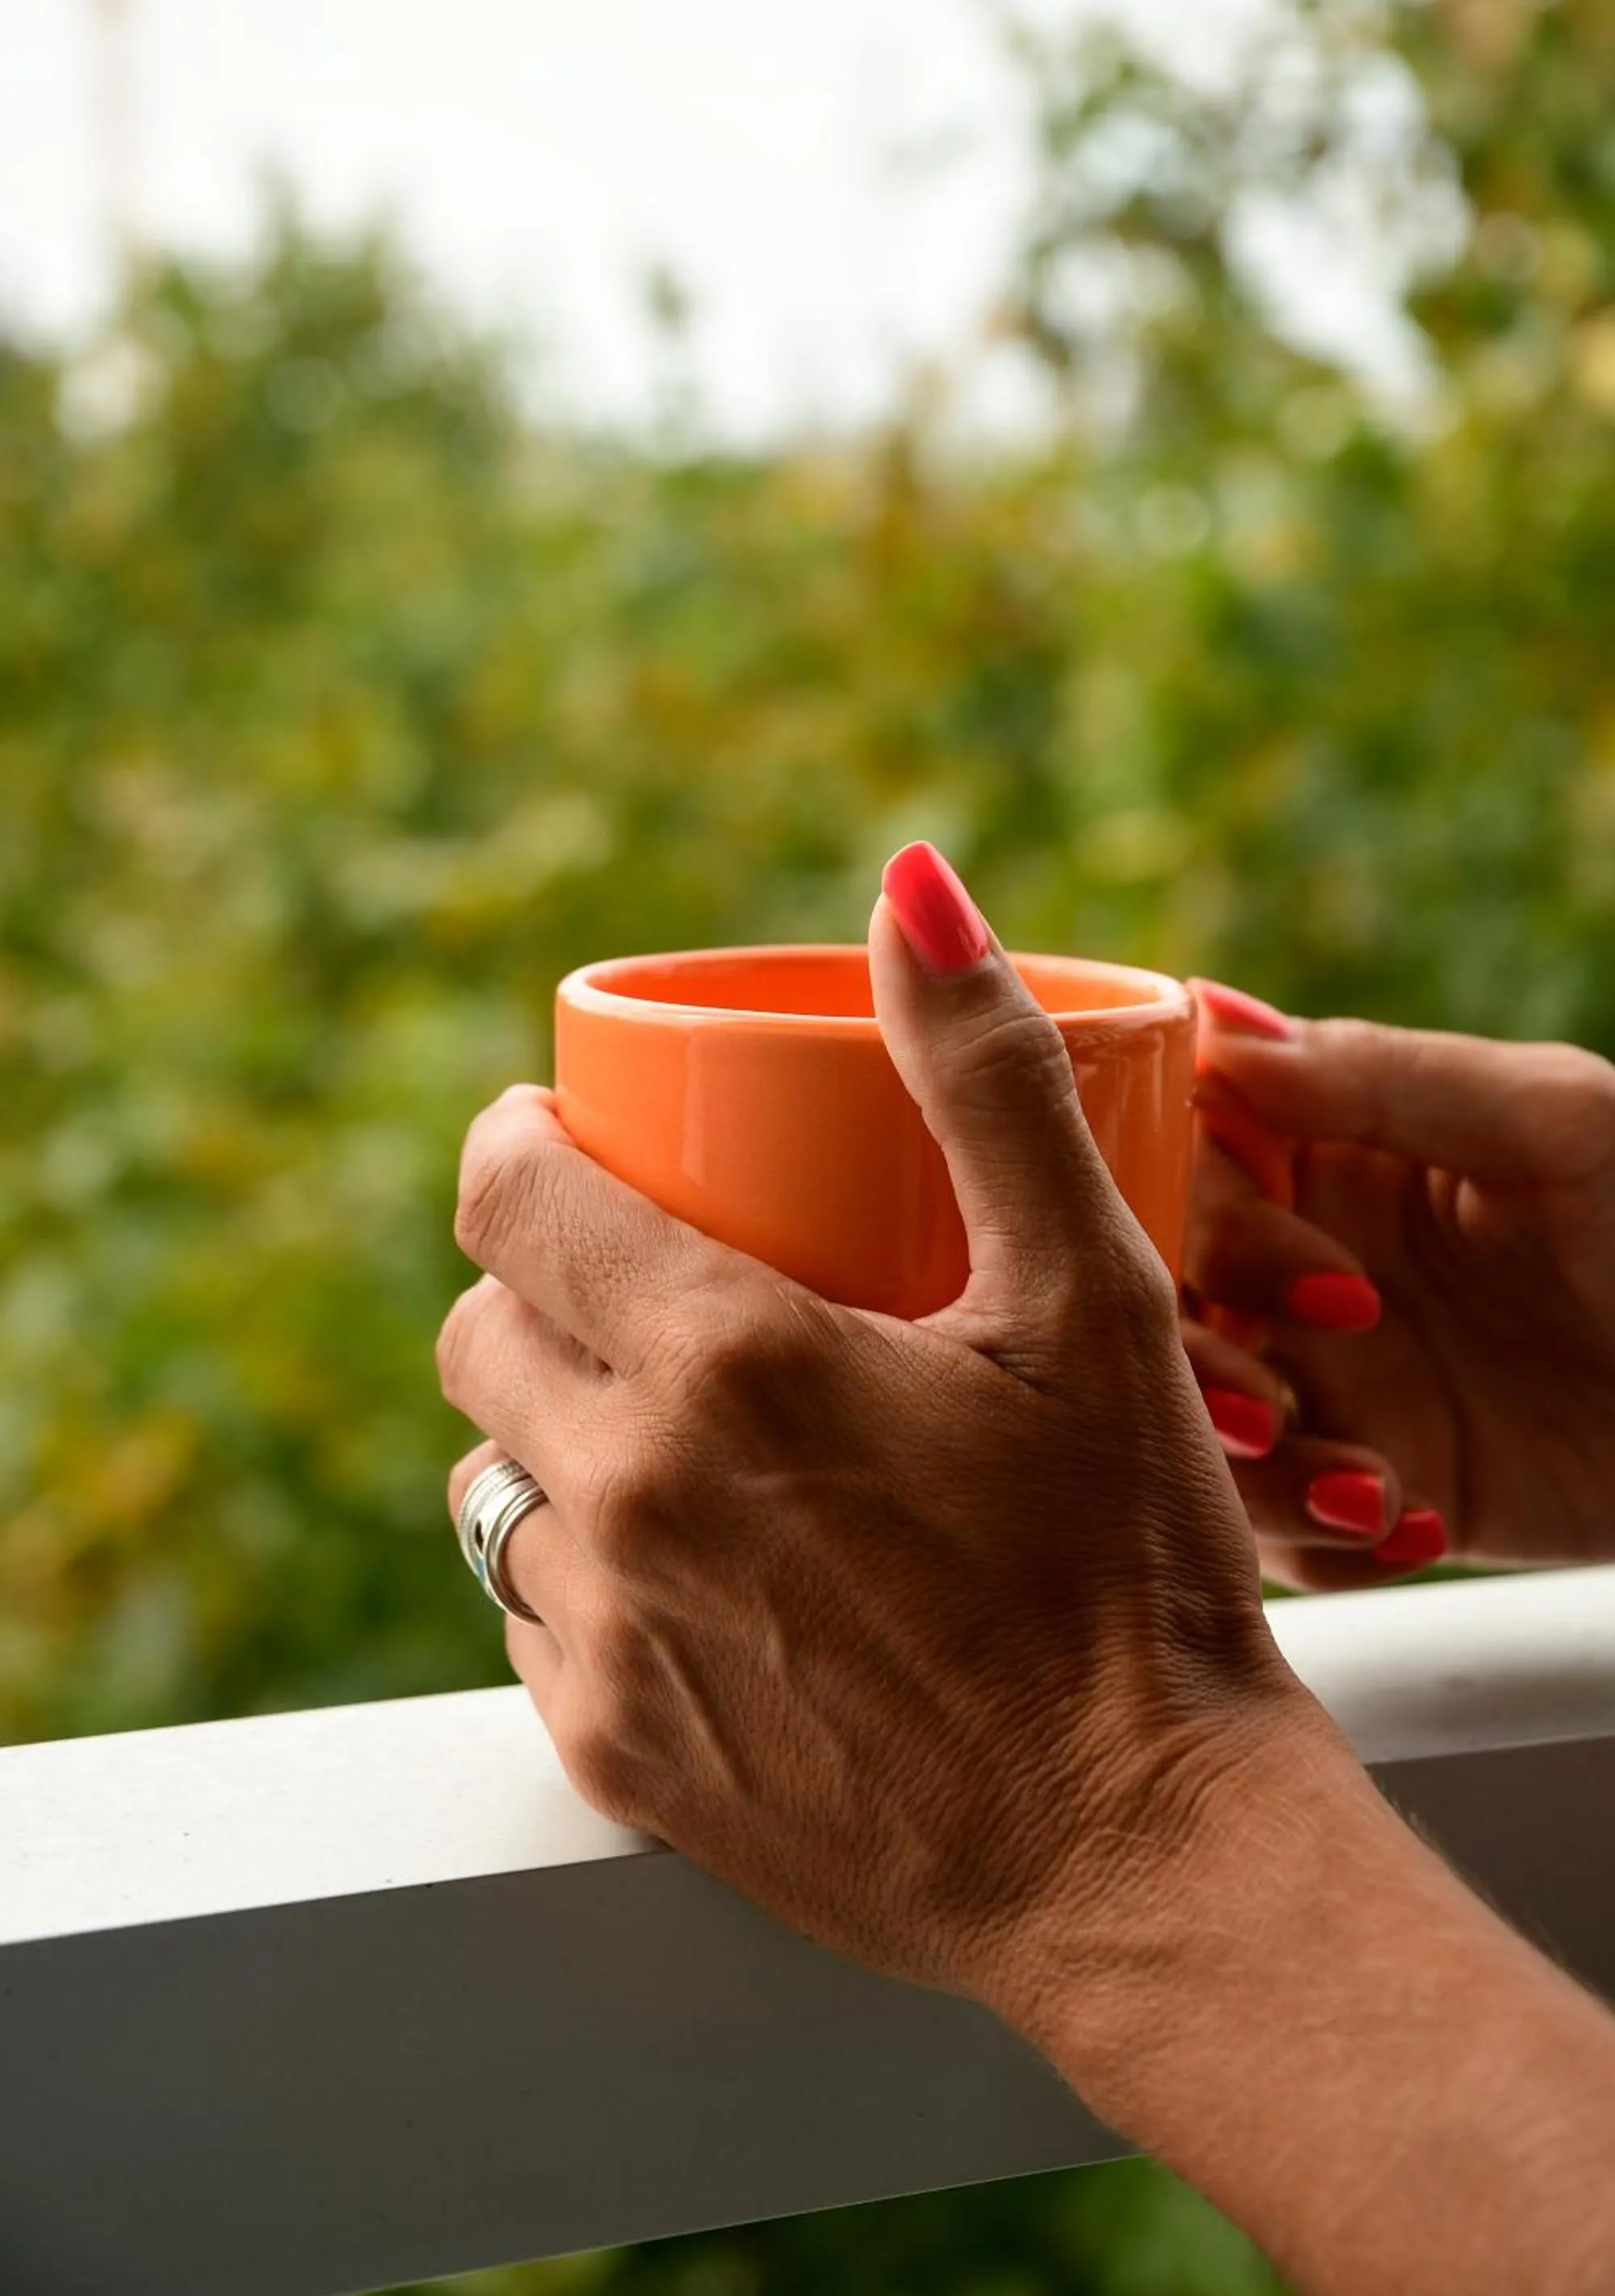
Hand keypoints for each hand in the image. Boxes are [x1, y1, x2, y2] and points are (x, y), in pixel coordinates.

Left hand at [436, 852, 1324, 2077]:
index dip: (512, 1144)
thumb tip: (914, 888)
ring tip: (675, 1430)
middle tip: (642, 1282)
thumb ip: (987, 1079)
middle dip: (537, 1282)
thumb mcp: (1087, 1297)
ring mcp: (608, 1637)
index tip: (555, 1137)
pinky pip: (532, 1623)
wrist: (1144, 1853)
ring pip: (491, 1482)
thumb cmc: (1132, 1563)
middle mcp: (628, 1491)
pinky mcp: (615, 1757)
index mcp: (722, 1355)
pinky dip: (587, 1575)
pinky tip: (700, 1574)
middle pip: (475, 1332)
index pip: (504, 1196)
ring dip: (555, 1432)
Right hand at [1184, 981, 1614, 1587]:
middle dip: (1204, 1367)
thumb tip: (1209, 1020)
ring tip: (1364, 1493)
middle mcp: (1296, 1262)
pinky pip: (1280, 1536)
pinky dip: (1322, 1546)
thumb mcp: (1557, 1123)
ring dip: (1255, 1474)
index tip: (1313, 1279)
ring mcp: (1325, 1381)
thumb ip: (1381, 1075)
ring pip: (1193, 1428)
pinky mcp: (1364, 1490)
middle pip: (1157, 1304)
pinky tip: (1415, 1529)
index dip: (1204, 1221)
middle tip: (1282, 1409)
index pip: (1181, 1160)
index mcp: (1322, 1148)